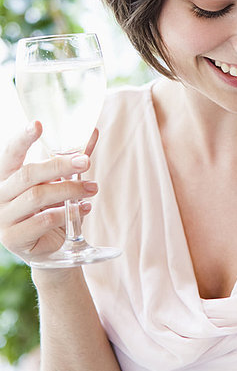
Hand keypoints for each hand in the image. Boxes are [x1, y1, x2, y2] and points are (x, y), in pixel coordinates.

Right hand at [0, 121, 98, 264]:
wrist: (48, 246)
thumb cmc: (51, 206)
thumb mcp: (60, 180)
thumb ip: (73, 158)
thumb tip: (93, 132)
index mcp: (7, 175)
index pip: (11, 152)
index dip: (23, 138)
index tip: (38, 124)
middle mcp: (0, 194)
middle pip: (28, 174)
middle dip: (60, 165)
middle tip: (85, 162)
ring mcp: (3, 217)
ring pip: (37, 196)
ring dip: (69, 190)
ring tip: (91, 189)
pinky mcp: (14, 238)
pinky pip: (43, 220)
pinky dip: (67, 213)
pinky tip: (83, 208)